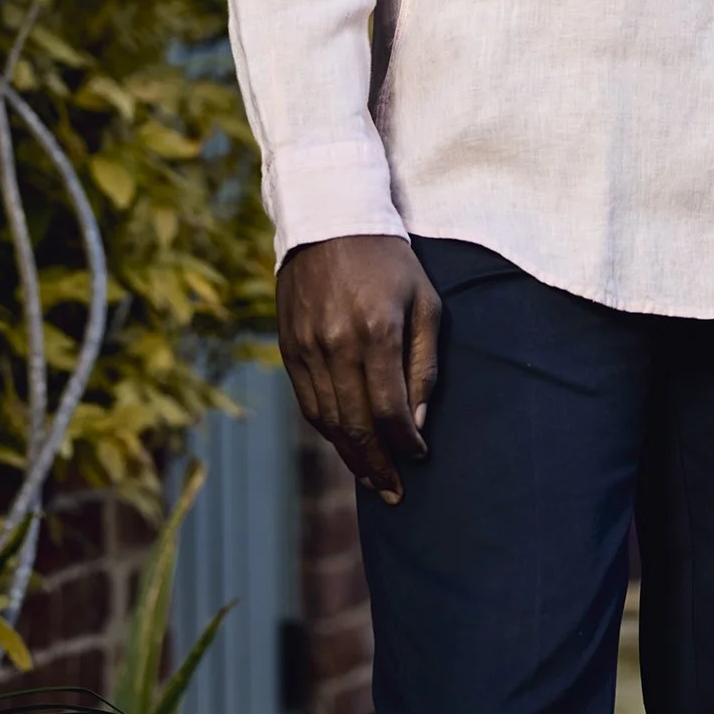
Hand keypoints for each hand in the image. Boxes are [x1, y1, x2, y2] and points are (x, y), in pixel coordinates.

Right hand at [276, 234, 440, 503]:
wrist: (330, 221)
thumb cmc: (390, 262)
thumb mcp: (425, 302)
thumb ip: (424, 364)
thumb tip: (418, 422)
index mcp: (376, 332)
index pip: (390, 409)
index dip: (405, 444)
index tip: (420, 459)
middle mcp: (336, 344)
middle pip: (354, 424)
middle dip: (377, 465)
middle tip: (393, 492)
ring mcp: (306, 348)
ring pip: (326, 420)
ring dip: (349, 455)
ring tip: (371, 477)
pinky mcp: (288, 347)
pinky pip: (307, 403)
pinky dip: (327, 429)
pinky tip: (344, 443)